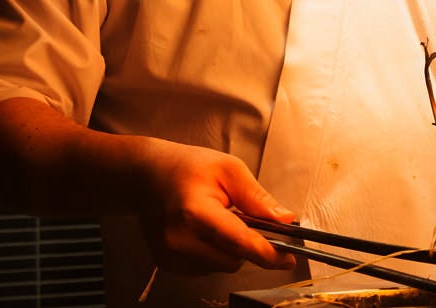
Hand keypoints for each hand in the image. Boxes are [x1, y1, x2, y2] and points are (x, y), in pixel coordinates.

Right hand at [135, 138, 296, 275]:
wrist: (148, 175)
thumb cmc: (188, 166)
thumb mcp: (229, 168)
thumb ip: (256, 196)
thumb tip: (284, 219)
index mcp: (194, 212)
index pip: (237, 241)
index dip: (266, 253)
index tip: (287, 259)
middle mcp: (178, 240)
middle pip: (232, 259)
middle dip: (247, 243)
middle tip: (241, 215)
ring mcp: (169, 256)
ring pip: (220, 266)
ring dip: (229, 248)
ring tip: (218, 217)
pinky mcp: (166, 264)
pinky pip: (205, 268)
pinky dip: (214, 252)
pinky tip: (205, 229)